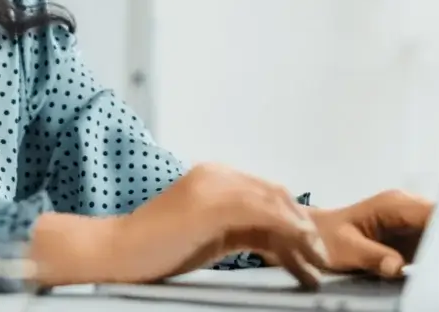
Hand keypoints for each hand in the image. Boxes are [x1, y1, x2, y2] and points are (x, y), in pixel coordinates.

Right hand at [100, 163, 329, 288]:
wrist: (116, 252)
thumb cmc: (156, 250)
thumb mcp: (207, 236)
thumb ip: (238, 230)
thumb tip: (275, 243)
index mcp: (215, 178)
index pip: (266, 195)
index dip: (293, 220)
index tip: (310, 249)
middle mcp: (217, 174)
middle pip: (275, 196)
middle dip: (303, 227)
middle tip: (322, 258)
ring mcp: (214, 185)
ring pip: (273, 203)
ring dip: (301, 234)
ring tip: (318, 263)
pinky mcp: (211, 203)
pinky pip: (262, 212)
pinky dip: (286, 229)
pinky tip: (301, 247)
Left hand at [310, 189, 433, 277]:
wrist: (315, 235)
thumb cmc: (327, 237)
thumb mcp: (346, 249)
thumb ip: (373, 256)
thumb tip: (397, 267)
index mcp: (393, 204)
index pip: (431, 212)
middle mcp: (406, 207)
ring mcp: (409, 221)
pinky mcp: (409, 236)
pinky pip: (430, 243)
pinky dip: (434, 256)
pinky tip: (435, 271)